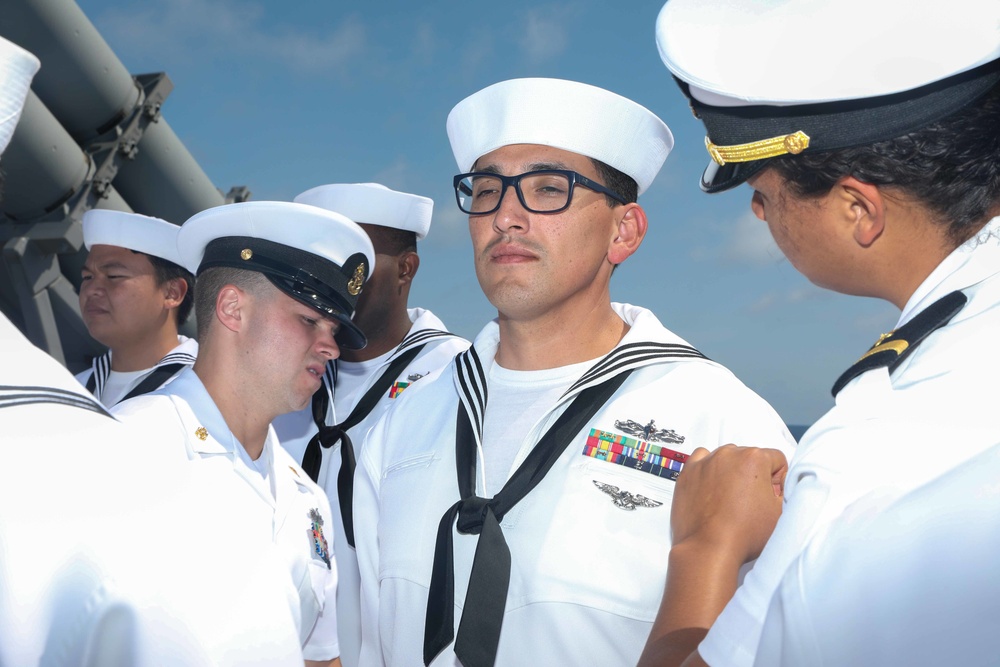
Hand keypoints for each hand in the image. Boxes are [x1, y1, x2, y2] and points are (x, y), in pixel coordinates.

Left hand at [671, 445, 787, 565]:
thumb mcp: (780, 512)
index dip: (778, 480)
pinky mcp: (688, 472)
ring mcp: (705, 462)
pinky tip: (712, 489)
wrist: (709, 549)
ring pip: (726, 459)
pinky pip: (701, 461)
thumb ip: (785, 491)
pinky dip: (708, 471)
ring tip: (729, 499)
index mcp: (754, 458)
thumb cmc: (745, 534)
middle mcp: (728, 454)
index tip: (770, 496)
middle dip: (753, 476)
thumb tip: (778, 485)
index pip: (776, 459)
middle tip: (750, 501)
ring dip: (730, 472)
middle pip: (749, 457)